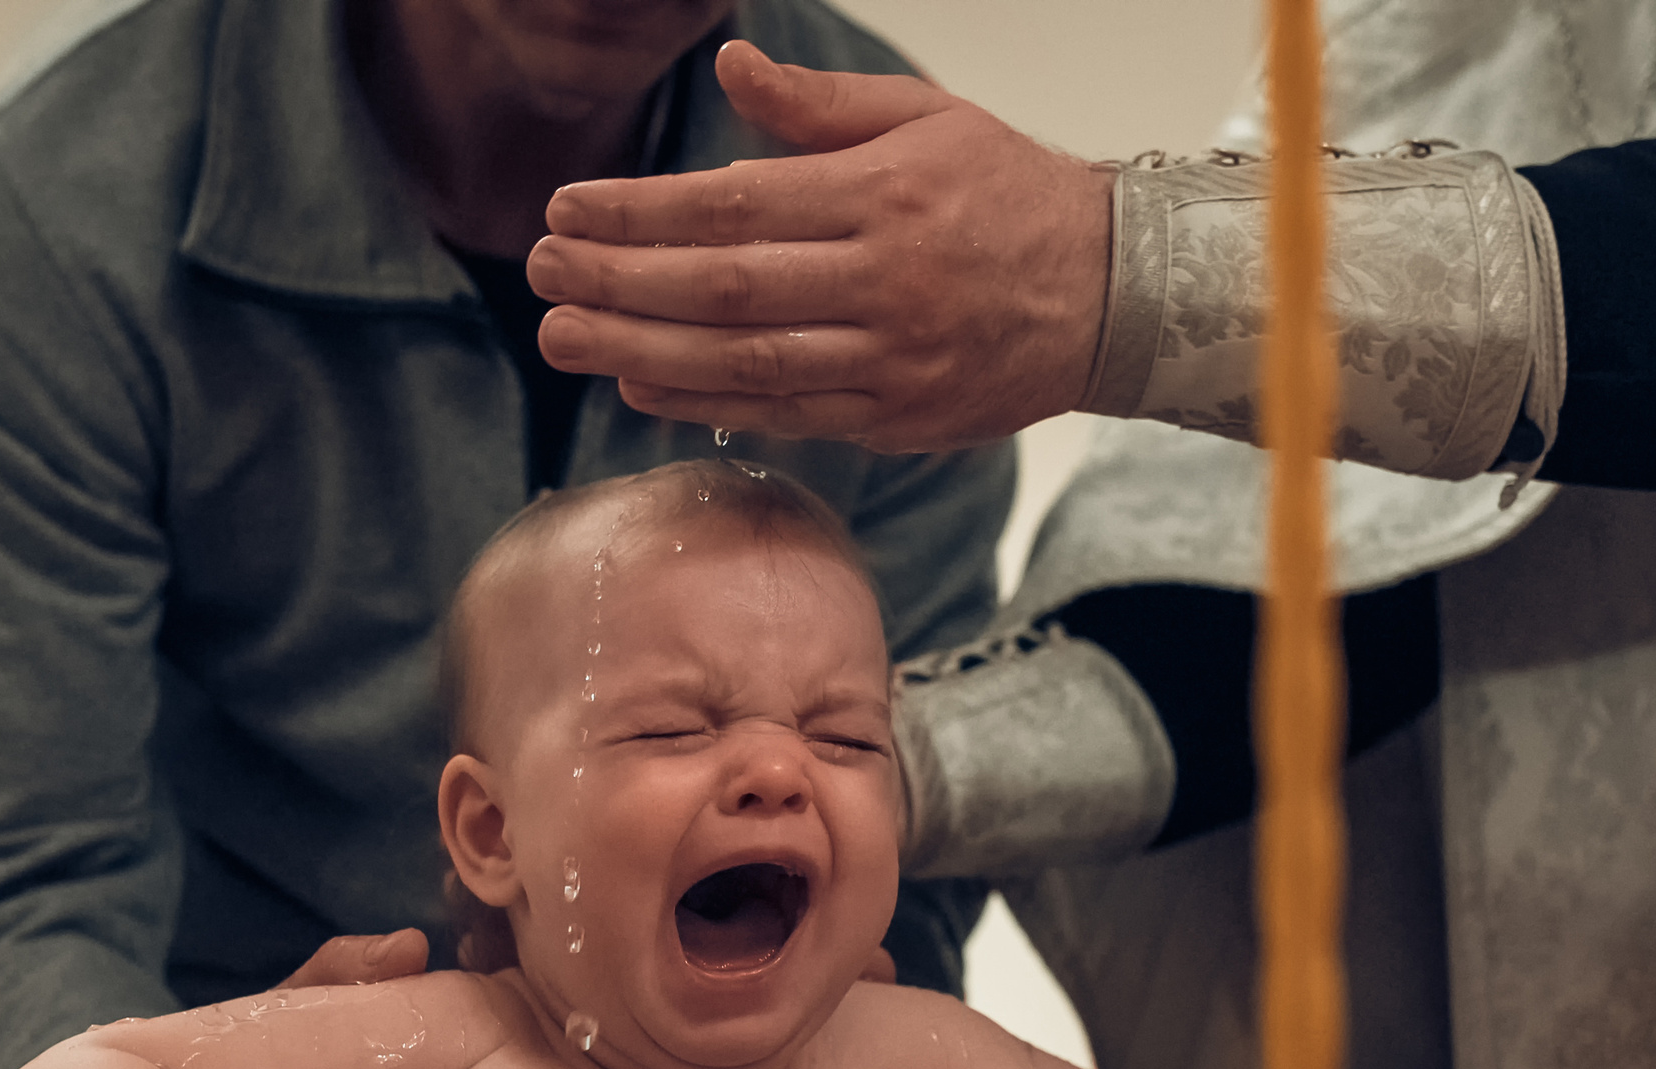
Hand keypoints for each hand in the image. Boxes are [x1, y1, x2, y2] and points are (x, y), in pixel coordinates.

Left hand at [530, 40, 1113, 453]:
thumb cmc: (1009, 195)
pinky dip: (706, 402)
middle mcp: (883, 279)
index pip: (735, 205)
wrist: (1114, 292)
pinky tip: (640, 384)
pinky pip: (786, 412)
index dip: (641, 213)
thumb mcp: (926, 120)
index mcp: (883, 196)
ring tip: (566, 336)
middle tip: (541, 275)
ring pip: (746, 361)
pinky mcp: (896, 415)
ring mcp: (889, 356)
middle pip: (726, 288)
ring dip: (643, 350)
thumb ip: (820, 107)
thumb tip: (733, 66)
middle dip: (620, 282)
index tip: (567, 210)